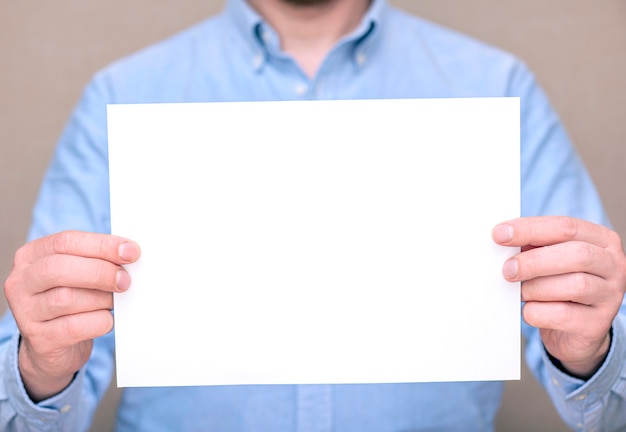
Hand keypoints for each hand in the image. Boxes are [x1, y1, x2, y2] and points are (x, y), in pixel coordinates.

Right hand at [3, 231, 139, 400]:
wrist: (55, 344)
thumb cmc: (73, 300)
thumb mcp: (80, 273)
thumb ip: (98, 259)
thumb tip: (129, 253)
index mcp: (32, 255)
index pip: (65, 242)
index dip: (102, 245)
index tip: (131, 252)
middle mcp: (21, 282)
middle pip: (59, 268)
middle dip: (100, 272)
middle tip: (125, 280)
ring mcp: (25, 312)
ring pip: (66, 299)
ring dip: (101, 299)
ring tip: (112, 302)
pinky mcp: (39, 339)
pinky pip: (74, 327)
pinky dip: (99, 322)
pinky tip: (105, 320)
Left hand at [492, 216, 625, 377]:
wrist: (572, 328)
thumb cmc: (557, 285)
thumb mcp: (548, 258)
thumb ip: (532, 245)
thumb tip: (503, 237)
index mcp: (601, 240)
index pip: (566, 227)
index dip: (530, 229)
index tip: (500, 234)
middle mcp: (613, 265)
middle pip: (577, 255)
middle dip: (534, 261)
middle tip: (508, 269)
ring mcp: (610, 295)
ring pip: (574, 285)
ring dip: (536, 288)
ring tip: (522, 292)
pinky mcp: (597, 324)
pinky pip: (563, 315)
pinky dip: (537, 312)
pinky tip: (530, 310)